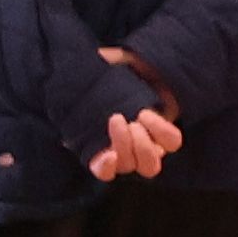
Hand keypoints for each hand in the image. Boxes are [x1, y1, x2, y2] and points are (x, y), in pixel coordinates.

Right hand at [88, 48, 184, 183]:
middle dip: (123, 145)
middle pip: (127, 166)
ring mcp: (148, 145)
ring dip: (143, 144)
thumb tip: (66, 117)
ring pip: (149, 165)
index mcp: (101, 146)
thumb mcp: (89, 83)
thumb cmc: (105, 73)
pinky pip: (171, 143)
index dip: (105, 167)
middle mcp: (126, 152)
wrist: (132, 65)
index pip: (103, 171)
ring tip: (137, 117)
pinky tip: (146, 114)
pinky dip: (160, 131)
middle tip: (117, 119)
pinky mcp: (168, 134)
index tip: (108, 154)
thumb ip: (80, 98)